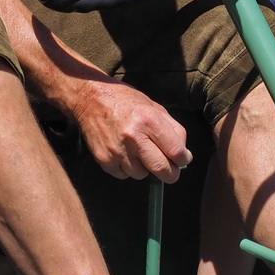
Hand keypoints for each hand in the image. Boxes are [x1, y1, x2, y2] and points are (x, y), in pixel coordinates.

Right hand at [69, 78, 190, 181]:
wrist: (90, 98)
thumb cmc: (126, 101)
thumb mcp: (154, 107)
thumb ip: (173, 130)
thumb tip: (183, 155)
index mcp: (149, 120)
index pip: (176, 151)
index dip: (184, 159)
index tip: (182, 159)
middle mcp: (133, 137)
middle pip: (162, 170)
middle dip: (171, 174)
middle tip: (170, 170)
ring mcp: (117, 151)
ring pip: (142, 175)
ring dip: (145, 168)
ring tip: (139, 152)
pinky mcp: (104, 160)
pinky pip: (124, 175)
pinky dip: (127, 168)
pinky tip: (124, 153)